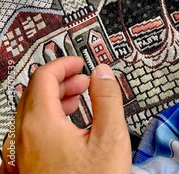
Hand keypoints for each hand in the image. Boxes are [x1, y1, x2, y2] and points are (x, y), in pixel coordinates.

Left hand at [1, 57, 130, 173]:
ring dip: (56, 96)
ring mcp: (24, 153)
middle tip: (83, 78)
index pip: (43, 76)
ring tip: (81, 98)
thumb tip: (103, 72)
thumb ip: (107, 98)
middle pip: (34, 90)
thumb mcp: (109, 137)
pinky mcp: (29, 165)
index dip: (63, 63)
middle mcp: (25, 137)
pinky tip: (72, 124)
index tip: (80, 62)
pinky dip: (51, 116)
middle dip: (61, 78)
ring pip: (32, 109)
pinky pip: (33, 129)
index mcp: (40, 124)